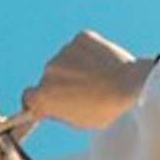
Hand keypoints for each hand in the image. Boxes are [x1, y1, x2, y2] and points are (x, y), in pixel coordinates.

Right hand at [17, 25, 151, 130]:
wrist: (130, 86)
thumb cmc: (105, 109)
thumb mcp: (78, 121)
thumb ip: (58, 112)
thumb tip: (50, 107)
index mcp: (43, 95)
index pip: (29, 96)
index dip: (40, 100)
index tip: (50, 102)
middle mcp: (48, 70)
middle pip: (50, 77)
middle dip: (62, 82)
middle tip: (85, 91)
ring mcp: (64, 51)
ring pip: (66, 60)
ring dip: (77, 66)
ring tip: (99, 78)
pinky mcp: (81, 38)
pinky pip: (81, 46)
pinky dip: (89, 52)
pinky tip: (104, 64)